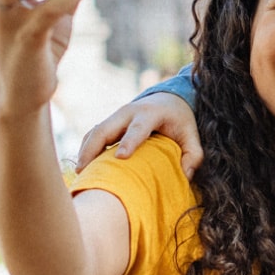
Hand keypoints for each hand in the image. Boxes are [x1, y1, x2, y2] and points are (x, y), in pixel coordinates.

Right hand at [77, 92, 203, 179]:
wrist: (168, 99)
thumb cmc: (180, 120)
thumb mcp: (192, 134)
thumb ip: (193, 154)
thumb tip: (185, 175)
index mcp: (150, 113)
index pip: (138, 128)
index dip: (129, 141)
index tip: (120, 157)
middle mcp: (128, 112)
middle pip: (105, 129)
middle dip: (93, 149)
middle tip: (86, 171)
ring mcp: (116, 117)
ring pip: (94, 132)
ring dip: (85, 152)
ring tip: (81, 175)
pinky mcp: (109, 123)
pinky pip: (92, 135)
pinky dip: (85, 150)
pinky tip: (83, 169)